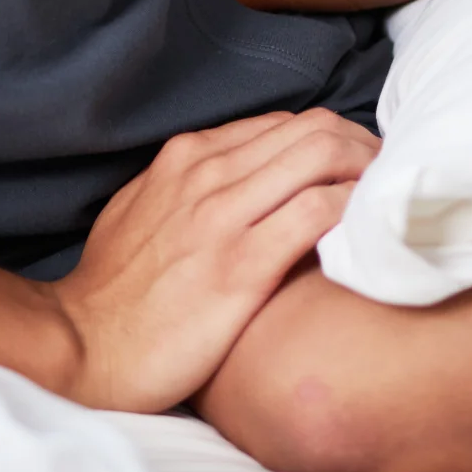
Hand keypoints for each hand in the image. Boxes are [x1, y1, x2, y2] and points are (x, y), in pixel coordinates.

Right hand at [50, 109, 378, 412]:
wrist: (82, 347)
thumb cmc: (113, 290)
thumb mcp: (140, 210)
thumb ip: (187, 184)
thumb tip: (236, 175)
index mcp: (187, 157)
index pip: (283, 124)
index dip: (332, 139)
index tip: (357, 166)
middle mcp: (207, 174)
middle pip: (313, 129)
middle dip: (362, 145)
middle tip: (387, 178)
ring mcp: (223, 217)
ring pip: (320, 156)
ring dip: (367, 170)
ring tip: (388, 198)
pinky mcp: (240, 267)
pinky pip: (317, 213)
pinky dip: (353, 209)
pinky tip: (368, 229)